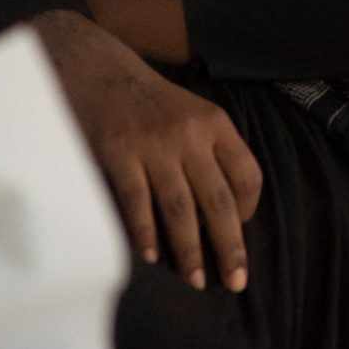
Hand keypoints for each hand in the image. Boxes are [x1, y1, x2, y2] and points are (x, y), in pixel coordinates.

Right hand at [33, 11, 261, 292]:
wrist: (99, 69)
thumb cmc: (151, 100)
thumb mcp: (193, 114)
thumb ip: (211, 151)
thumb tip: (227, 206)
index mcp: (217, 123)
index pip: (248, 173)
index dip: (249, 207)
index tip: (240, 229)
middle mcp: (191, 135)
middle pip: (219, 198)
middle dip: (230, 244)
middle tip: (236, 279)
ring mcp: (155, 145)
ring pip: (181, 207)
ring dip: (190, 248)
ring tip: (198, 279)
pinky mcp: (119, 153)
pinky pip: (138, 201)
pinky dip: (146, 231)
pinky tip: (152, 255)